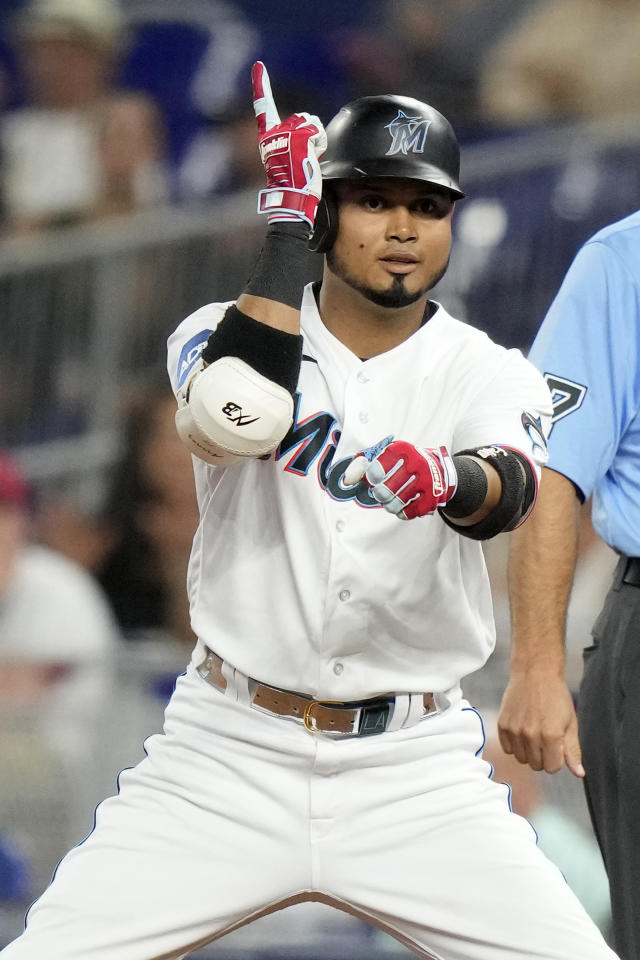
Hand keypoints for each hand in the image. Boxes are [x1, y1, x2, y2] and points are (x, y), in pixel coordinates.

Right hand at [252, 61, 326, 226]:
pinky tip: (311, 159)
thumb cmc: (293, 186)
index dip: (261, 86)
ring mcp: (286, 134)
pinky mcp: (300, 138)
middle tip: (304, 158)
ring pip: (312, 123)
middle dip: (310, 134)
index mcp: (267, 138)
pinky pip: (318, 133)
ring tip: (308, 160)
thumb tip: (310, 133)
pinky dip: (320, 145)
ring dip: (316, 140)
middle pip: (302, 118)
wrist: (292, 200)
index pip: (263, 109)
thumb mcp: (289, 161)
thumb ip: (294, 143)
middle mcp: (273, 133)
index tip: (259, 66)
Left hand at [344, 437, 456, 519]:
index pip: (378, 468)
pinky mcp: (431, 499)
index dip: (371, 477)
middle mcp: (417, 465)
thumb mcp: (391, 455)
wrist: (440, 471)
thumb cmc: (408, 463)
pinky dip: (401, 511)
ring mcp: (426, 483)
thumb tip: (347, 478)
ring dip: (389, 504)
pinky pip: (407, 513)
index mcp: (404, 450)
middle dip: (379, 493)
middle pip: (384, 490)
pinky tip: (404, 504)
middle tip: (381, 491)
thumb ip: (367, 463)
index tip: (372, 479)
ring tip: (392, 498)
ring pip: (394, 504)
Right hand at [497, 670, 584, 777]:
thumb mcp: (570, 723)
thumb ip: (573, 750)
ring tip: (533, 732)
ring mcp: (514, 730)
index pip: (552, 768)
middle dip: (543, 756)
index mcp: (551, 736)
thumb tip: (579, 774)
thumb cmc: (556, 697)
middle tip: (545, 737)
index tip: (557, 744)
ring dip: (528, 751)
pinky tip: (521, 730)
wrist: (535, 673)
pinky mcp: (502, 725)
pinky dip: (514, 744)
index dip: (557, 758)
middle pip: (536, 766)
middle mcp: (530, 735)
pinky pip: (507, 749)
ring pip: (521, 759)